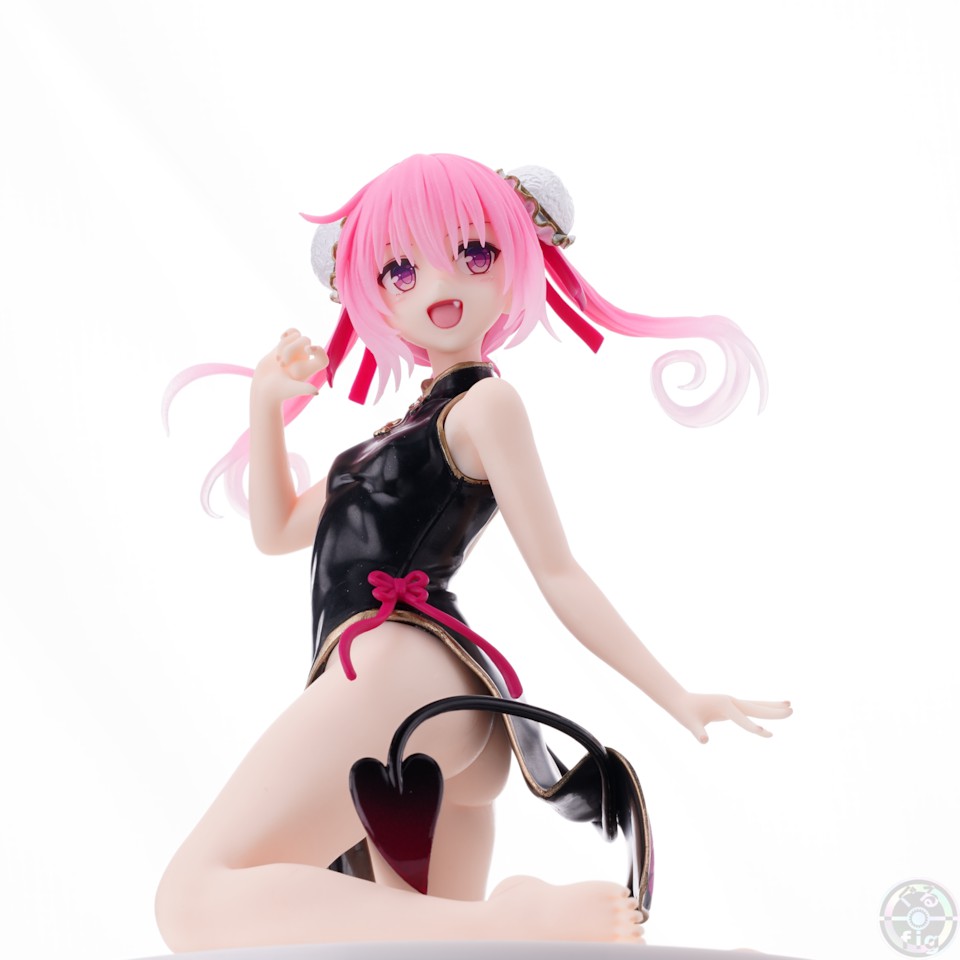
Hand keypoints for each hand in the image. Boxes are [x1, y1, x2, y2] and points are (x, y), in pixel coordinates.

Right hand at [251, 329, 328, 405]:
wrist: (264, 388)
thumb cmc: (279, 392)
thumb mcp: (291, 389)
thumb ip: (304, 389)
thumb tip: (317, 392)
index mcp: (309, 369)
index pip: (323, 357)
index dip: (319, 350)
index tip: (308, 349)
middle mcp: (304, 359)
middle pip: (306, 341)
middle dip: (291, 349)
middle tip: (281, 365)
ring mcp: (295, 352)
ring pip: (297, 336)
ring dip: (284, 344)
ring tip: (278, 360)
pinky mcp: (285, 347)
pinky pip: (292, 332)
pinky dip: (289, 332)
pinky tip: (281, 337)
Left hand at [671, 692, 791, 742]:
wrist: (681, 701)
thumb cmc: (685, 713)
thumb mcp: (689, 723)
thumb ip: (697, 731)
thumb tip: (703, 740)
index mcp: (723, 705)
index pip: (742, 719)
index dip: (754, 728)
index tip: (769, 735)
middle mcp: (731, 701)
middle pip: (756, 707)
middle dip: (773, 711)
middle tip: (792, 712)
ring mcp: (733, 701)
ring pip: (757, 704)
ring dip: (773, 705)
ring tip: (791, 705)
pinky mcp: (733, 705)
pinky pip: (752, 706)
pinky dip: (764, 706)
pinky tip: (775, 707)